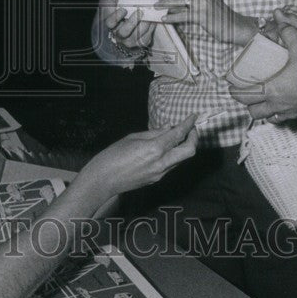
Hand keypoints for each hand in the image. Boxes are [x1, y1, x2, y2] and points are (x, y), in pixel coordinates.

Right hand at [80, 114, 197, 198]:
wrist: (103, 180)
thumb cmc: (112, 156)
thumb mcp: (132, 138)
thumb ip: (153, 133)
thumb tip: (168, 128)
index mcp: (154, 149)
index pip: (178, 135)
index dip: (188, 124)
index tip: (193, 117)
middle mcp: (161, 163)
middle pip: (189, 151)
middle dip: (193, 138)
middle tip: (190, 129)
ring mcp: (160, 173)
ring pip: (181, 160)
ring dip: (183, 147)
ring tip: (176, 137)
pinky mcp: (156, 179)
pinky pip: (171, 166)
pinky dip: (172, 155)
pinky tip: (164, 149)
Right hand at [102, 3, 155, 55]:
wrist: (129, 34)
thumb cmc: (123, 17)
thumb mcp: (116, 9)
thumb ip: (112, 2)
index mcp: (112, 26)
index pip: (110, 23)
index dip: (117, 16)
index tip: (124, 9)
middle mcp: (120, 36)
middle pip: (124, 32)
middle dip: (132, 22)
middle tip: (140, 11)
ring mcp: (130, 42)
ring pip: (137, 35)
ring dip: (145, 23)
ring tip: (149, 14)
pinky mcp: (141, 43)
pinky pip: (147, 37)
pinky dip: (151, 28)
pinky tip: (153, 19)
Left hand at [158, 0, 253, 45]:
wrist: (236, 26)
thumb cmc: (221, 15)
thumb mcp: (208, 1)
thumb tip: (175, 2)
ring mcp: (202, 2)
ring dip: (164, 4)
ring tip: (157, 8)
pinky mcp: (202, 15)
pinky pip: (182, 14)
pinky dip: (171, 17)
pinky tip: (165, 19)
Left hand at [228, 25, 296, 121]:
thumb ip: (288, 33)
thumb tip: (281, 21)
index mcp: (271, 89)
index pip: (244, 95)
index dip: (234, 92)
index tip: (230, 87)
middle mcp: (276, 104)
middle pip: (253, 111)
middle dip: (247, 104)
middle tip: (246, 94)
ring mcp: (288, 112)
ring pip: (266, 118)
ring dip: (261, 111)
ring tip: (261, 102)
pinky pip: (282, 120)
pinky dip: (277, 115)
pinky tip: (280, 107)